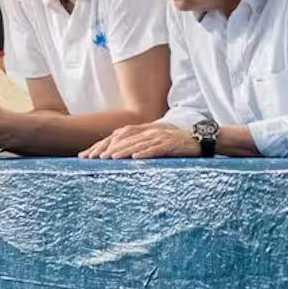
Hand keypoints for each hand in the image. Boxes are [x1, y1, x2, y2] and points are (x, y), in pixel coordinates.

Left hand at [79, 122, 197, 159]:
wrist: (200, 140)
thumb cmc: (176, 144)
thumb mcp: (154, 143)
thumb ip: (138, 146)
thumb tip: (119, 157)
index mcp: (142, 130)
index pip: (117, 136)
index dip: (101, 145)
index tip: (86, 155)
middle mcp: (149, 131)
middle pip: (123, 138)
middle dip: (106, 147)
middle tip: (92, 158)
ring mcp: (159, 136)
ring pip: (137, 143)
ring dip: (122, 150)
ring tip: (109, 158)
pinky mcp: (170, 144)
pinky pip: (156, 148)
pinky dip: (145, 152)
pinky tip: (135, 158)